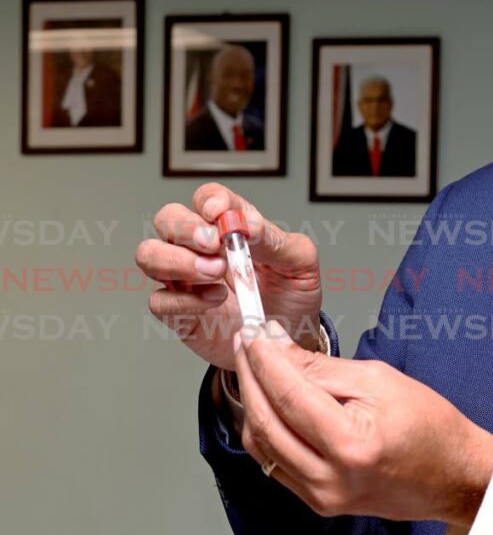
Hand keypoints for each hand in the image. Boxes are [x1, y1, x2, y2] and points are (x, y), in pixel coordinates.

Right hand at [136, 184, 321, 369]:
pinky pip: (158, 300)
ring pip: (149, 254)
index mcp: (231, 226)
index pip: (207, 198)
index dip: (208, 200)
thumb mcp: (300, 262)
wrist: (291, 336)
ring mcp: (186, 278)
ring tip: (216, 274)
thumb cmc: (293, 293)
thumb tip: (249, 225)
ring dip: (178, 261)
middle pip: (167, 218)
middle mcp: (200, 247)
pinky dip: (183, 300)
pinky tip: (214, 301)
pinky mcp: (179, 311)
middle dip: (185, 228)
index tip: (218, 213)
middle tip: (213, 245)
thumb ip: (276, 240)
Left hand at [233, 321, 492, 527]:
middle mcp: (329, 478)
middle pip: (266, 422)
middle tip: (245, 343)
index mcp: (350, 444)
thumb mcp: (379, 380)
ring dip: (252, 403)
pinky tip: (267, 401)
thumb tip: (279, 347)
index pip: (289, 396)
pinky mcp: (318, 502)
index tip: (252, 333)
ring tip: (254, 367)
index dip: (264, 360)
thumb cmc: (429, 424)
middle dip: (250, 377)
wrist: (454, 476)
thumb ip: (323, 368)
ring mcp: (321, 496)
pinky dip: (264, 429)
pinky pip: (275, 463)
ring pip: (262, 446)